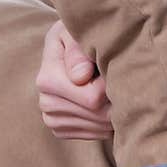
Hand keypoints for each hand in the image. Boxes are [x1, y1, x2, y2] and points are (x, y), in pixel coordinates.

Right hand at [36, 18, 113, 140]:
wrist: (68, 46)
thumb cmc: (76, 35)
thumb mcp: (74, 32)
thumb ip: (78, 50)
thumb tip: (80, 77)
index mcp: (47, 79)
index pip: (93, 98)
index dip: (112, 85)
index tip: (117, 68)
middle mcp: (46, 102)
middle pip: (98, 115)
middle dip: (116, 99)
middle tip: (120, 80)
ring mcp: (52, 119)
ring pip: (99, 127)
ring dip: (114, 111)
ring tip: (112, 89)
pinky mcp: (61, 130)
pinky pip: (95, 134)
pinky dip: (107, 121)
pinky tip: (106, 103)